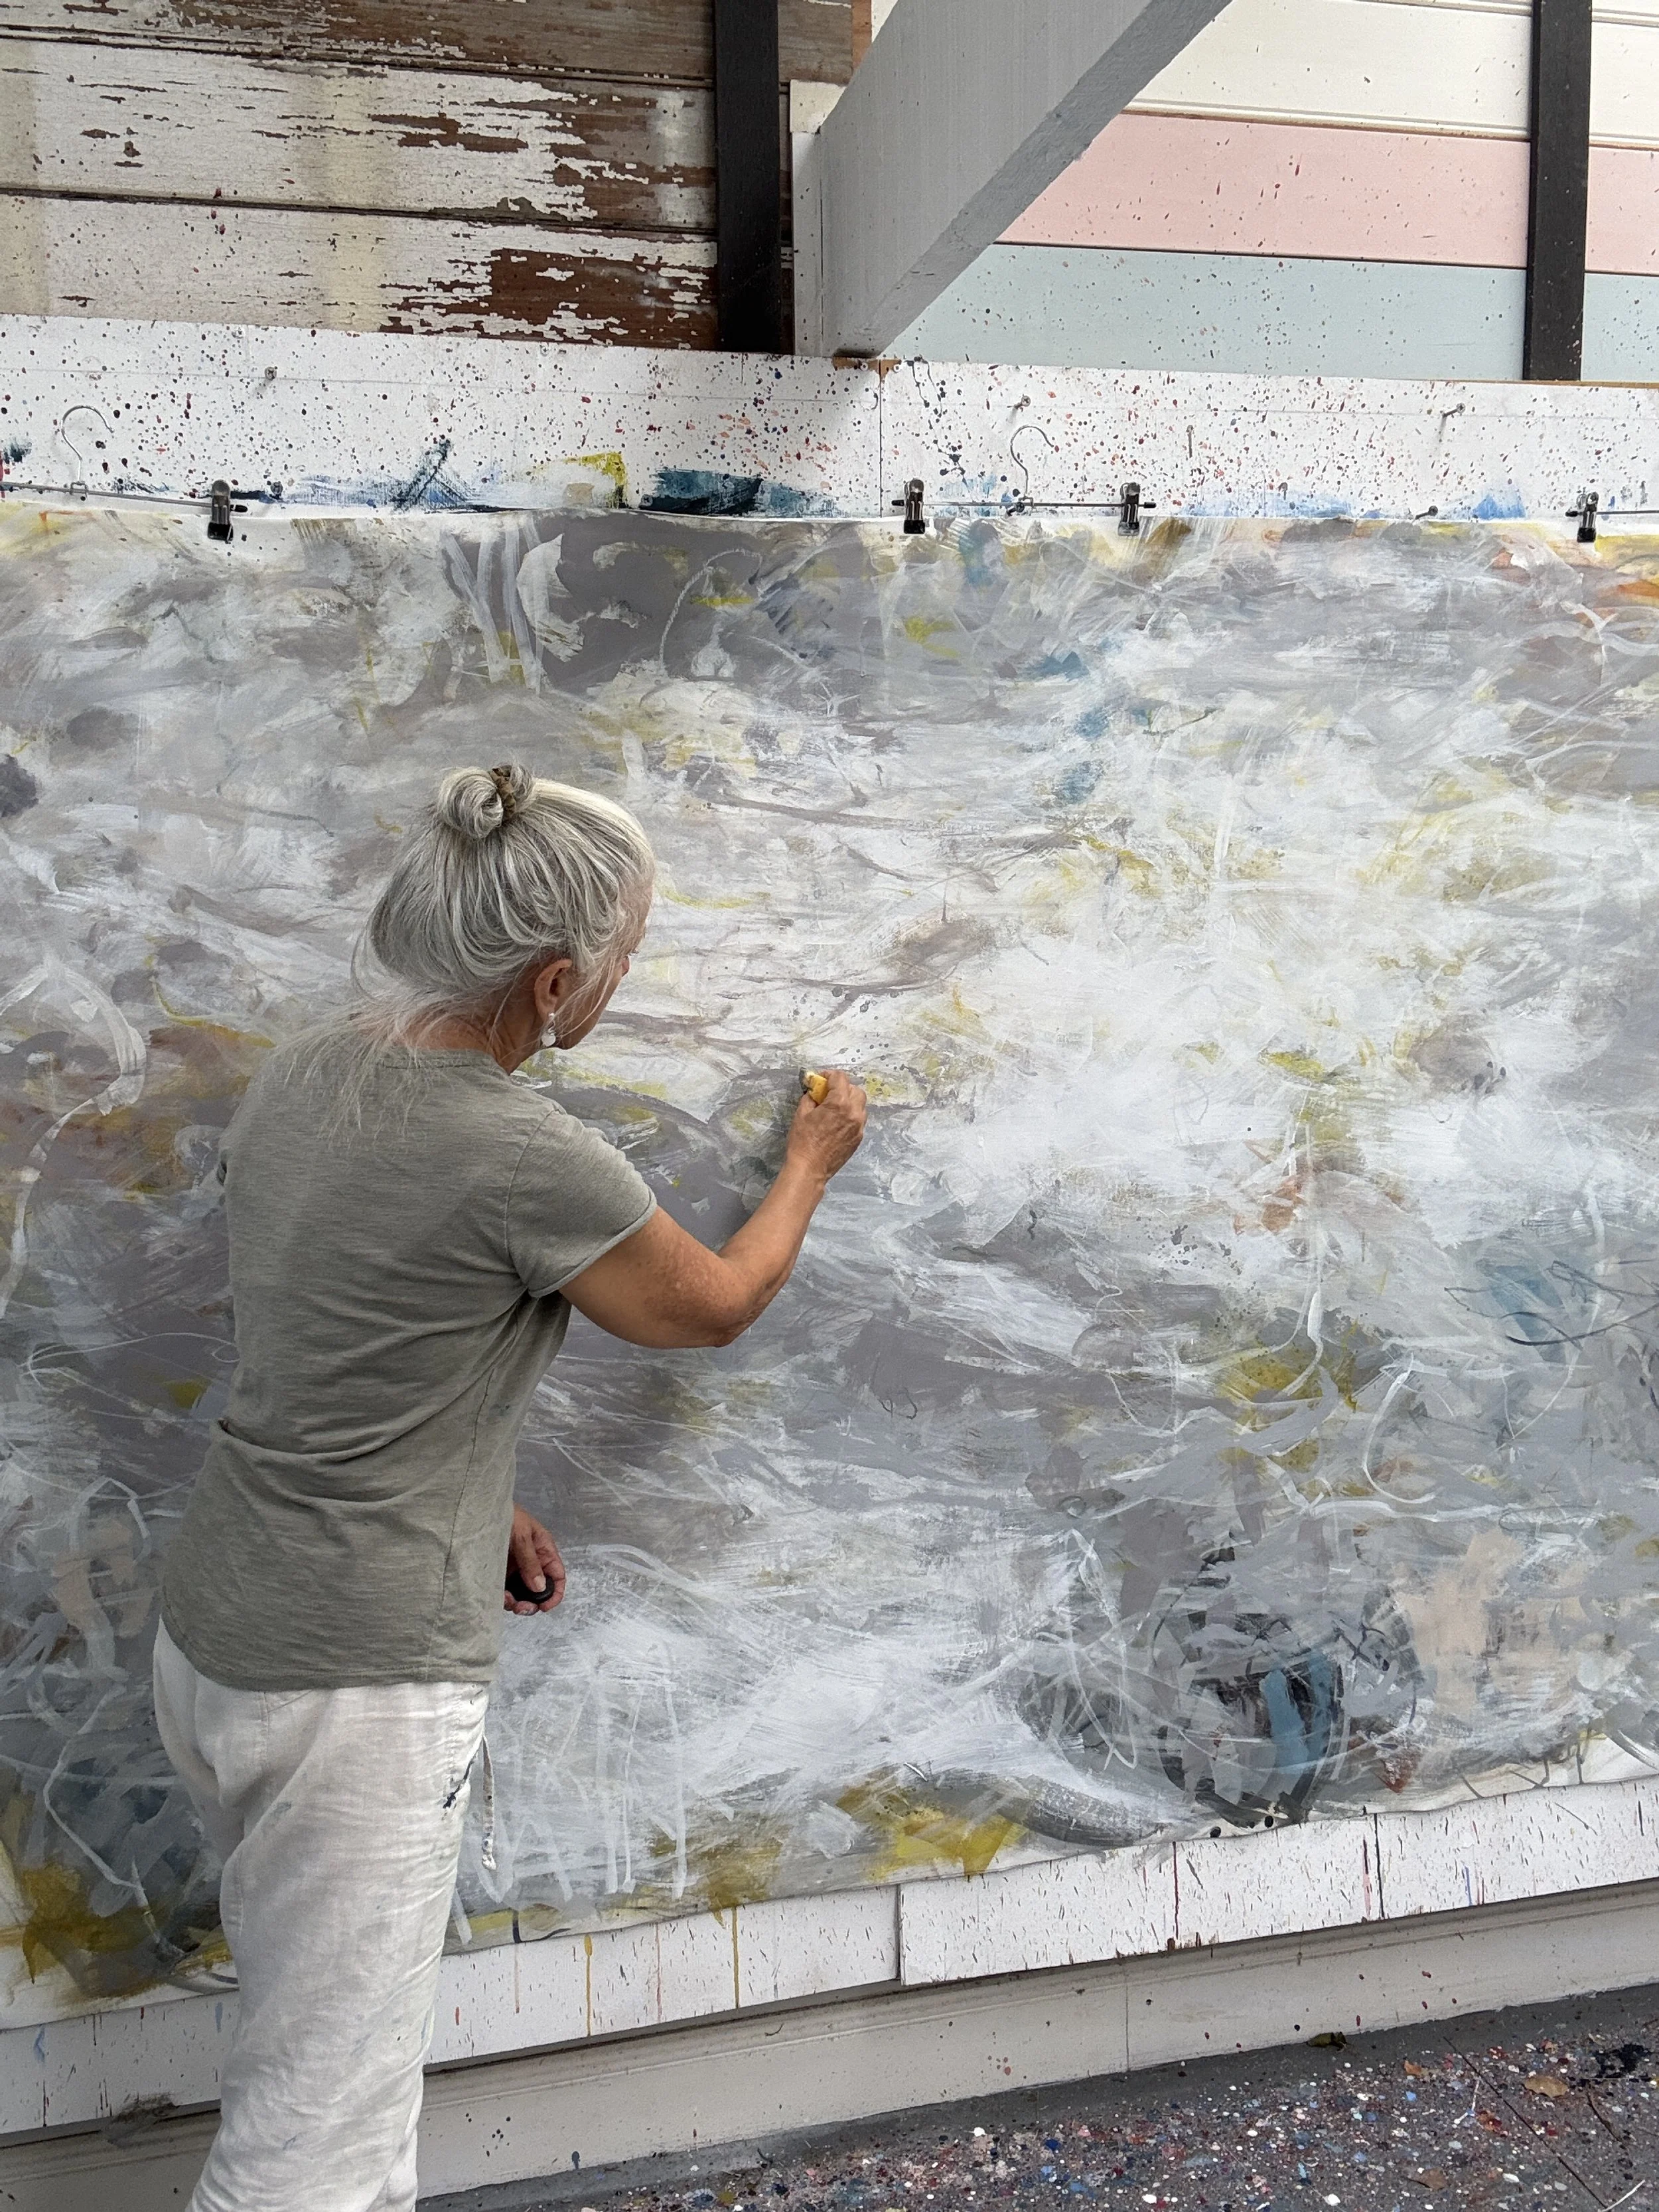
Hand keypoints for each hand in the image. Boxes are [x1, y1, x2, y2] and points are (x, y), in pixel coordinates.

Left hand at [505, 1503, 565, 1613]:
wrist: (477, 1510)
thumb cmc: (505, 1514)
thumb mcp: (522, 1535)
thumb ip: (531, 1562)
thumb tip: (540, 1587)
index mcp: (543, 1550)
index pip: (557, 1575)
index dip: (555, 1593)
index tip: (545, 1607)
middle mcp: (531, 1562)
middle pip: (538, 1590)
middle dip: (531, 1602)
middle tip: (521, 1607)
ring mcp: (514, 1569)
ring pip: (521, 1594)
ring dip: (516, 1602)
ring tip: (507, 1600)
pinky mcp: (498, 1572)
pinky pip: (504, 1590)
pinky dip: (502, 1598)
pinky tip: (498, 1596)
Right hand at [786, 1068, 866, 1182]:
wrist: (810, 1168)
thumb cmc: (803, 1142)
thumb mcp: (801, 1114)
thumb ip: (810, 1097)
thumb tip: (814, 1091)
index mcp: (839, 1103)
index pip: (840, 1078)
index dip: (829, 1075)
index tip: (821, 1079)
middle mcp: (853, 1113)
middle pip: (855, 1090)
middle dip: (842, 1087)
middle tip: (828, 1092)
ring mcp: (858, 1127)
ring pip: (860, 1105)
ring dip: (849, 1101)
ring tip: (834, 1107)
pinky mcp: (858, 1138)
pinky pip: (859, 1119)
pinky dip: (851, 1115)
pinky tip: (837, 1121)